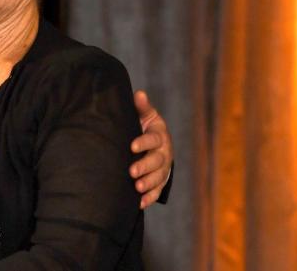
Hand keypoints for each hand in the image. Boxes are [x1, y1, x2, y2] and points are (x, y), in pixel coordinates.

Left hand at [130, 90, 173, 208]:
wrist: (156, 143)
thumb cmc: (145, 126)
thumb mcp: (145, 116)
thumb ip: (141, 107)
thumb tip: (139, 93)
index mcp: (159, 135)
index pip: (153, 139)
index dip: (144, 142)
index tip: (132, 146)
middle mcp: (164, 152)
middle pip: (157, 161)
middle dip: (145, 166)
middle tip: (132, 171)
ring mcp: (163, 168)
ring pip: (158, 178)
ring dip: (148, 183)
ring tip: (137, 188)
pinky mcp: (160, 181)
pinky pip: (157, 191)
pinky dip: (149, 197)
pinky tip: (139, 203)